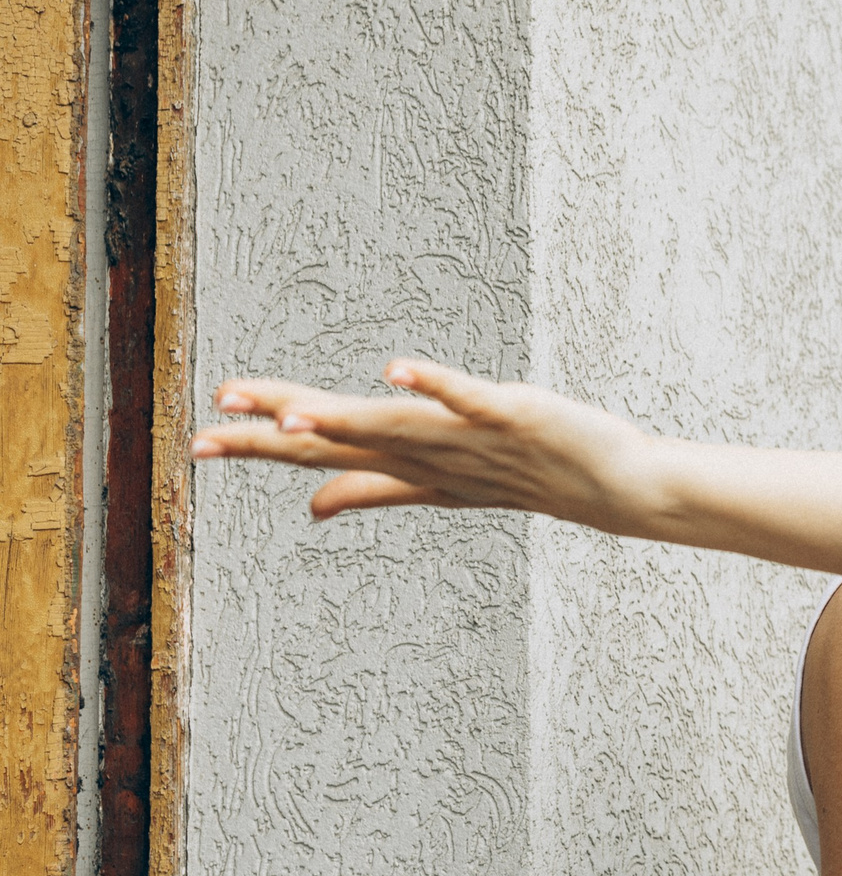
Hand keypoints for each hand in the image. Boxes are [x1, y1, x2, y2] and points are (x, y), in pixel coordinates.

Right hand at [192, 359, 661, 531]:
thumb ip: (374, 487)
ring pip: (393, 428)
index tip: (198, 444)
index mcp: (408, 465)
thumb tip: (311, 507)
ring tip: (288, 413)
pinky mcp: (512, 414)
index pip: (324, 455)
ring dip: (340, 419)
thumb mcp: (442, 485)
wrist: (610, 487)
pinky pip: (468, 398)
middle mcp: (430, 456)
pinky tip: (395, 369)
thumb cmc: (527, 479)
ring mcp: (470, 438)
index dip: (263, 448)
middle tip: (210, 434)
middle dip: (275, 437)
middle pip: (344, 441)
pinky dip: (434, 384)